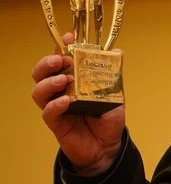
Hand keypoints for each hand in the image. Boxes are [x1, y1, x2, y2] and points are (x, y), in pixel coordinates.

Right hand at [31, 33, 124, 175]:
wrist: (108, 146)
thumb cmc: (107, 118)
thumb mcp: (115, 93)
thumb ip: (114, 74)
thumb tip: (117, 51)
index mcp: (72, 80)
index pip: (60, 60)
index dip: (60, 47)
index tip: (69, 37)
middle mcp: (60, 91)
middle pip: (41, 73)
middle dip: (47, 63)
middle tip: (60, 60)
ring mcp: (56, 107)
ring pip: (39, 91)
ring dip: (49, 82)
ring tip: (64, 79)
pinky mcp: (57, 124)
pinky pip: (49, 113)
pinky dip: (55, 105)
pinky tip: (66, 101)